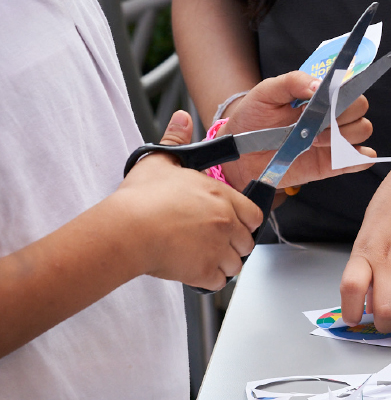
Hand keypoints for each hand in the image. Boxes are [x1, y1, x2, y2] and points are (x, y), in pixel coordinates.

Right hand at [113, 111, 262, 290]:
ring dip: (221, 263)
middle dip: (232, 244)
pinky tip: (192, 269)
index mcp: (222, 196)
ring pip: (235, 264)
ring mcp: (218, 249)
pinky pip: (218, 281)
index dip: (244, 221)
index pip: (254, 215)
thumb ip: (176, 139)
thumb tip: (182, 118)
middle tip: (211, 242)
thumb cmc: (141, 198)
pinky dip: (207, 279)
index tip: (230, 223)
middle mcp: (226, 223)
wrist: (126, 230)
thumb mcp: (160, 161)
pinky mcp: (205, 272)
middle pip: (246, 242)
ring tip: (199, 255)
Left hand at [218, 71, 375, 189]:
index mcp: (319, 97)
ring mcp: (334, 140)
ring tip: (314, 141)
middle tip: (315, 124)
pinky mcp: (333, 164)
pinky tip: (340, 155)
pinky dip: (360, 158)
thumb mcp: (267, 92)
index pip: (349, 88)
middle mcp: (332, 116)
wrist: (242, 153)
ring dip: (342, 136)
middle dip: (342, 115)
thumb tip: (318, 85)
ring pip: (362, 131)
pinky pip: (362, 160)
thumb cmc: (255, 118)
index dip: (344, 93)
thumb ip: (293, 82)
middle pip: (359, 110)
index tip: (326, 100)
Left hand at [340, 170, 390, 332]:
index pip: (351, 287)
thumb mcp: (367, 238)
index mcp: (364, 252)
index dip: (351, 310)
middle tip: (389, 322)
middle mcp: (387, 257)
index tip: (354, 319)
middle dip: (387, 325)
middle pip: (385, 308)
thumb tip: (368, 304)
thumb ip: (365, 269)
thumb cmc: (390, 212)